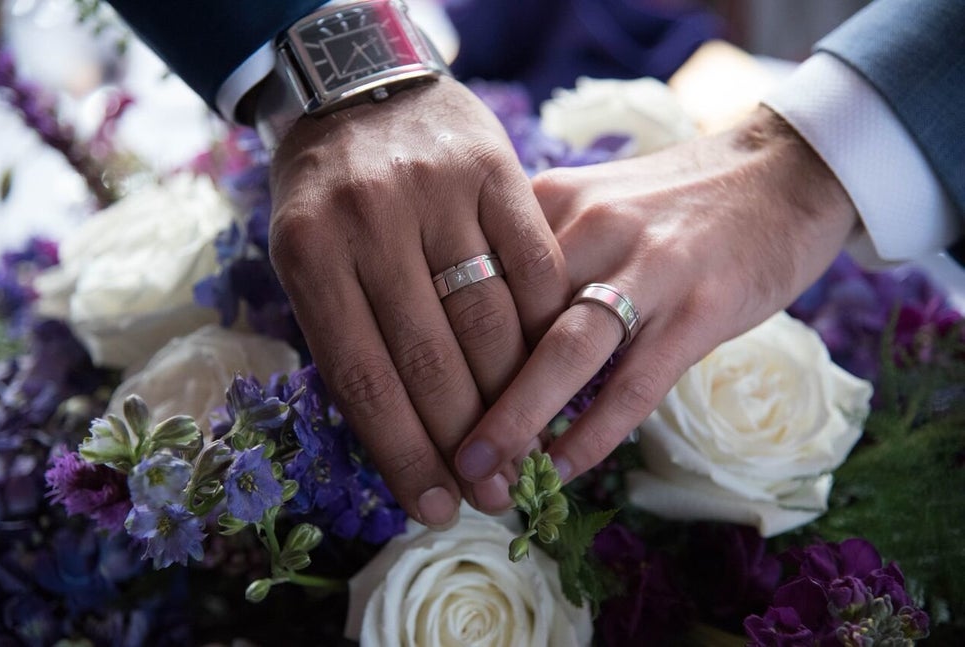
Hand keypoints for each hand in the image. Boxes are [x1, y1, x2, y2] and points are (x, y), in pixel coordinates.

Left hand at [267, 77, 567, 526]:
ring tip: (524, 455)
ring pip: (487, 321)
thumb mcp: (306, 251)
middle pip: (427, 360)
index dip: (403, 454)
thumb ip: (342, 329)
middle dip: (462, 442)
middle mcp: (371, 220)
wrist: (365, 83)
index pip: (362, 378)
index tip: (434, 504)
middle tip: (489, 494)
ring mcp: (438, 191)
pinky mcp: (497, 169)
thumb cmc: (329, 186)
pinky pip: (533, 267)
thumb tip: (391, 432)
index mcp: (308, 252)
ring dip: (514, 401)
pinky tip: (551, 374)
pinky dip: (544, 328)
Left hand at [455, 106, 859, 502]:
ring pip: (566, 352)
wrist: (781, 169)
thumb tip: (471, 325)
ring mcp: (649, 265)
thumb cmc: (672, 201)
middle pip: (508, 317)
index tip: (412, 398)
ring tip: (482, 475)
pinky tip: (563, 470)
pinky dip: (593, 433)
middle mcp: (589, 226)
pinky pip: (634, 383)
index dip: (438, 343)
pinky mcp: (702, 305)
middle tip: (432, 452)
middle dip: (463, 392)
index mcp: (550, 200)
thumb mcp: (590, 202)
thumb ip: (535, 253)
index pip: (472, 277)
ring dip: (517, 420)